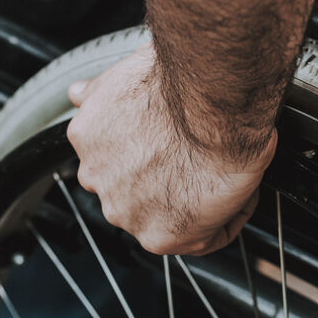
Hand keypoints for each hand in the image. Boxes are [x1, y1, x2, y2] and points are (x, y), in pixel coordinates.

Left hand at [66, 43, 276, 255]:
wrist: (210, 99)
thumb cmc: (173, 83)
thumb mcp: (117, 79)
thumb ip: (96, 95)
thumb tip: (78, 93)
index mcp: (91, 154)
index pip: (120, 168)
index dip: (156, 157)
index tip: (180, 145)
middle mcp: (104, 191)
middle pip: (141, 197)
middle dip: (171, 180)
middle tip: (204, 157)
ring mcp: (131, 218)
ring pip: (171, 219)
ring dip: (198, 203)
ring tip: (224, 173)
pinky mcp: (164, 239)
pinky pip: (204, 238)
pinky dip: (227, 219)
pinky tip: (239, 192)